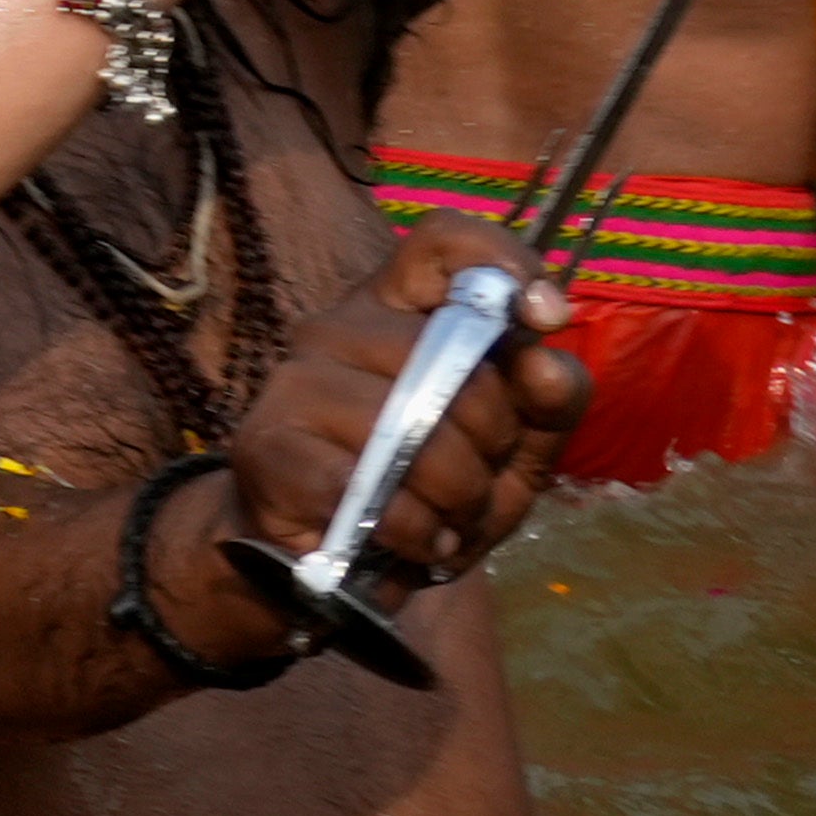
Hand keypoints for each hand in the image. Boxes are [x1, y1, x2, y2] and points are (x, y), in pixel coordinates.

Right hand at [210, 215, 587, 614]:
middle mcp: (337, 326)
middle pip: (451, 349)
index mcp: (396, 308)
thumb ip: (549, 402)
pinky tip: (419, 543)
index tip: (547, 317)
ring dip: (459, 495)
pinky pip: (372, 489)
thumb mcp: (515, 452)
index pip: (441, 240)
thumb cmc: (432, 493)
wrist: (336, 575)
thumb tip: (547, 360)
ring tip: (450, 520)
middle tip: (482, 481)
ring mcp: (294, 382)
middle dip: (496, 433)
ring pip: (414, 427)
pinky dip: (418, 531)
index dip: (504, 263)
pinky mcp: (267, 447)